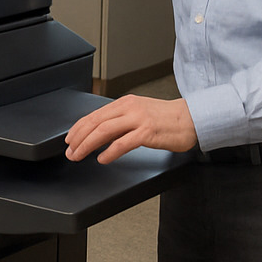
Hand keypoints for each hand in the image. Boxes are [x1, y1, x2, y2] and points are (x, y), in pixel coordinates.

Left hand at [64, 95, 196, 163]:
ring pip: (104, 131)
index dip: (78, 128)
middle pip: (95, 122)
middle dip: (79, 138)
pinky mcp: (148, 133)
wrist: (192, 119)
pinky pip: (123, 143)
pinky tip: (103, 158)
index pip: (94, 115)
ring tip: (80, 155)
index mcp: (124, 103)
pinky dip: (110, 152)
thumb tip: (100, 133)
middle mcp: (129, 108)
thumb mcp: (139, 113)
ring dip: (88, 145)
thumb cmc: (166, 118)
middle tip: (70, 151)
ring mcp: (138, 119)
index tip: (70, 139)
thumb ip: (120, 121)